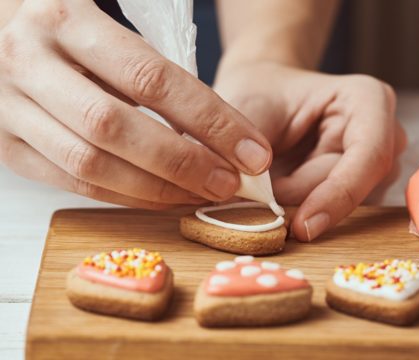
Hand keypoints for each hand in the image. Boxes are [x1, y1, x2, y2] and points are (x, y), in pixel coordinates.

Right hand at [0, 0, 271, 208]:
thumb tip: (225, 121)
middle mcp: (27, 62)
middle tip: (232, 181)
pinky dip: (124, 196)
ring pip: (90, 163)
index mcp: (63, 18)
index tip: (254, 150)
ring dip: (157, 188)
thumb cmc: (65, 21)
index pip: (151, 78)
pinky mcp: (5, 145)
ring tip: (204, 194)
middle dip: (185, 162)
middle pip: (117, 128)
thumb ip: (151, 58)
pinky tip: (164, 196)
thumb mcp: (100, 12)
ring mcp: (8, 108)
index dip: (210, 120)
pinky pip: (71, 181)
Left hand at [214, 63, 405, 240]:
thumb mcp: (249, 110)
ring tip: (270, 178)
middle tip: (259, 188)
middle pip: (355, 188)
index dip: (338, 196)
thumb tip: (247, 198)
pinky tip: (283, 186)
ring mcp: (377, 167)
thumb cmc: (261, 95)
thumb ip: (250, 151)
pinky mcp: (365, 191)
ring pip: (344, 207)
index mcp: (368, 99)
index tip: (302, 227)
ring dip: (301, 203)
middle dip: (304, 198)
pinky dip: (304, 209)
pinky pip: (336, 215)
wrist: (265, 98)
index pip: (370, 157)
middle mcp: (384, 135)